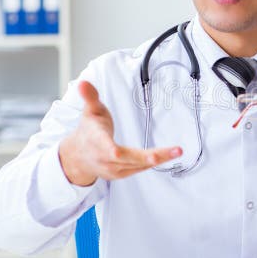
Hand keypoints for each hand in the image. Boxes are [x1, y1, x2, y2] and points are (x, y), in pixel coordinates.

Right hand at [58, 81, 182, 185]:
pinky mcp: (121, 174)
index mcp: (96, 140)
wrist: (79, 157)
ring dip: (160, 158)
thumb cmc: (89, 132)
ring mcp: (113, 169)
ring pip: (138, 165)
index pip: (104, 145)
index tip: (118, 152)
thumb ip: (90, 97)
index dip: (111, 150)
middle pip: (129, 158)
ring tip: (177, 151)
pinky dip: (154, 162)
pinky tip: (168, 155)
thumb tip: (83, 82)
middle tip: (174, 150)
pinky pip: (140, 169)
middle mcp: (104, 158)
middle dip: (152, 156)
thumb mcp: (90, 111)